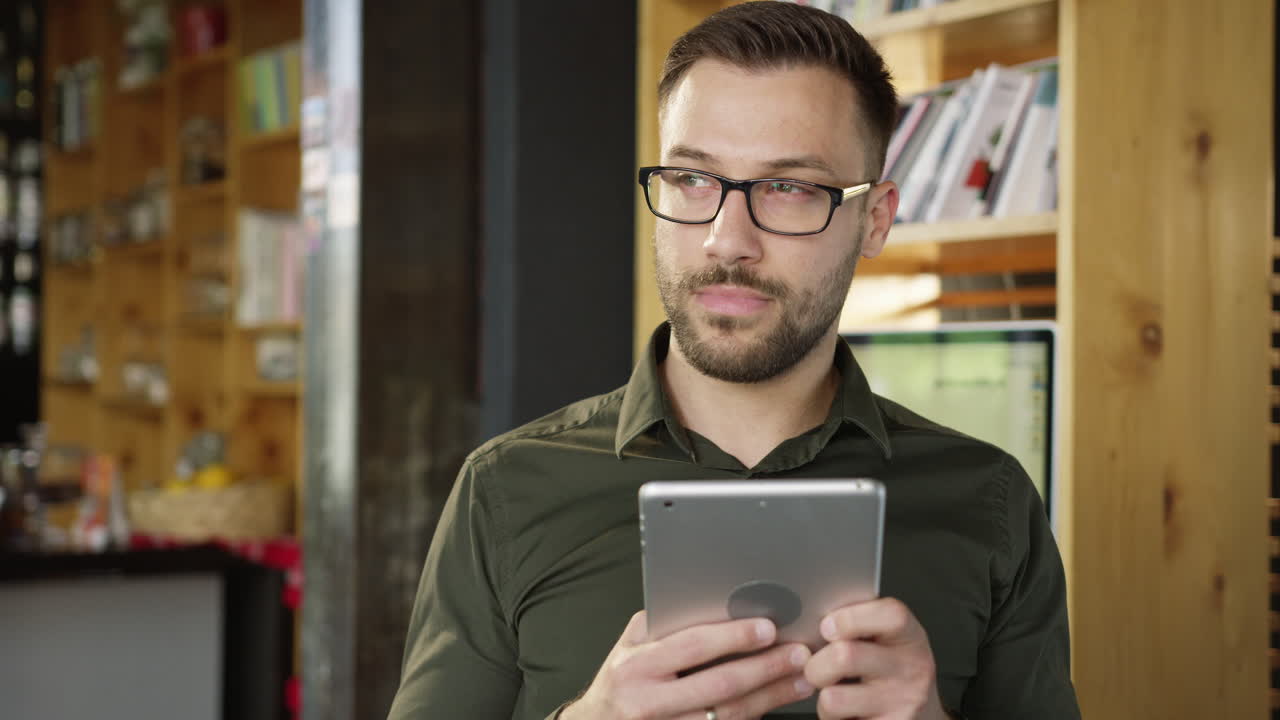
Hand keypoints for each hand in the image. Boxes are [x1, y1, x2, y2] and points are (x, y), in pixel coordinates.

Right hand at [562, 611, 814, 719]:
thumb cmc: (621, 678)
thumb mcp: (629, 646)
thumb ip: (665, 625)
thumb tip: (715, 600)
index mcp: (636, 665)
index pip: (692, 646)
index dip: (733, 637)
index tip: (768, 628)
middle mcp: (647, 701)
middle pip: (718, 685)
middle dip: (764, 668)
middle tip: (798, 652)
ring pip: (727, 716)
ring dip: (770, 697)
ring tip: (800, 680)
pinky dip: (754, 716)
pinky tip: (776, 703)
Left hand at [804, 598, 948, 719]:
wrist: (922, 716)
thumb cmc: (893, 671)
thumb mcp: (888, 640)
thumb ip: (859, 624)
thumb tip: (810, 615)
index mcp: (910, 636)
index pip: (890, 615)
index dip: (850, 618)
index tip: (827, 626)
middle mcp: (912, 668)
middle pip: (846, 656)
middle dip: (816, 664)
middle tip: (817, 667)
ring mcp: (903, 702)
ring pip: (833, 698)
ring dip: (824, 699)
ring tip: (836, 694)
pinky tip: (848, 713)